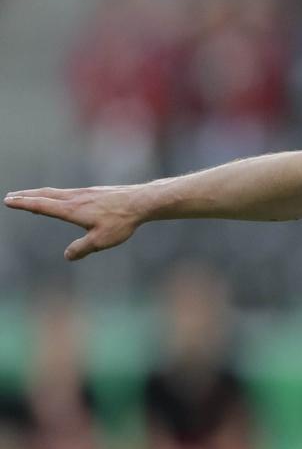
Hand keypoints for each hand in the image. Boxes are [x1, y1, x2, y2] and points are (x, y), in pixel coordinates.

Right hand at [5, 186, 143, 260]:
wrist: (141, 201)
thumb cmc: (122, 221)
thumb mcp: (101, 241)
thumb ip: (82, 249)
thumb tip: (68, 256)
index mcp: (71, 209)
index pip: (41, 206)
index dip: (23, 204)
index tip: (8, 201)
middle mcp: (75, 198)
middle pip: (44, 195)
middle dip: (25, 196)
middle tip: (10, 197)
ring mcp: (84, 193)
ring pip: (56, 192)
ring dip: (39, 194)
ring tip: (29, 196)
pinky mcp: (94, 192)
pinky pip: (68, 192)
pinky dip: (55, 194)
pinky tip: (60, 198)